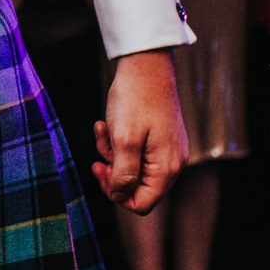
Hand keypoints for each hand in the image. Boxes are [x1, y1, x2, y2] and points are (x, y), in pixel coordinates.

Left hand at [91, 49, 185, 214]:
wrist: (145, 64)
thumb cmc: (135, 100)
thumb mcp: (124, 140)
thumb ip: (123, 174)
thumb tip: (120, 196)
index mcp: (166, 168)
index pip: (142, 204)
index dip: (117, 195)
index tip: (101, 172)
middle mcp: (172, 163)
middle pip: (137, 188)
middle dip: (113, 173)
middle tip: (97, 158)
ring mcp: (167, 150)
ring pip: (132, 168)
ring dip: (112, 154)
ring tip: (104, 129)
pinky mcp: (159, 138)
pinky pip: (135, 151)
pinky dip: (118, 142)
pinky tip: (106, 123)